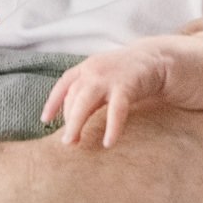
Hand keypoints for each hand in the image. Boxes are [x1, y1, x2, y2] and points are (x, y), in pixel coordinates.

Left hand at [41, 44, 172, 147]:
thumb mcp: (104, 79)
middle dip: (67, 119)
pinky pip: (116, 109)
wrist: (157, 59)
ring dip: (77, 123)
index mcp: (87, 67)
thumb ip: (89, 92)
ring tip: (74, 143)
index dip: (53, 102)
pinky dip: (112, 127)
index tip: (45, 120)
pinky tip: (108, 142)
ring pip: (85, 101)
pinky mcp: (127, 85)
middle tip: (66, 142)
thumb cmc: (127, 74)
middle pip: (72, 96)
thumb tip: (73, 118)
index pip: (64, 84)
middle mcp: (93, 70)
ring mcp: (109, 77)